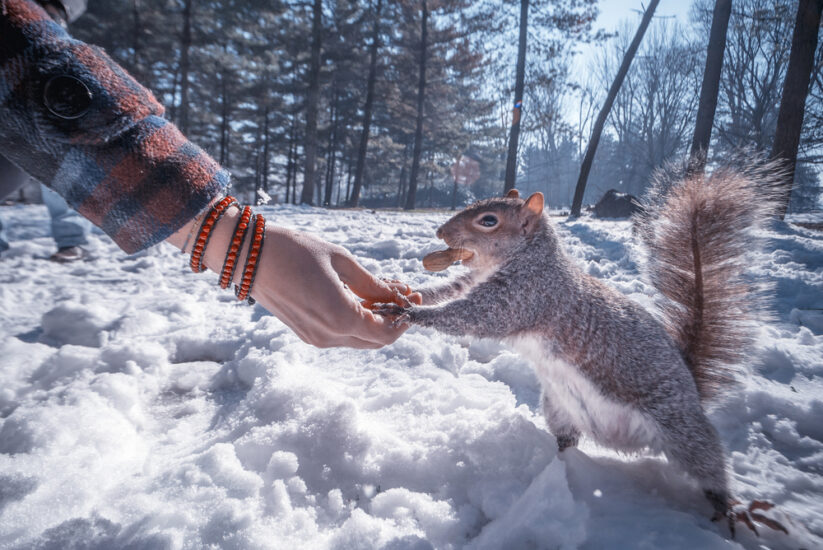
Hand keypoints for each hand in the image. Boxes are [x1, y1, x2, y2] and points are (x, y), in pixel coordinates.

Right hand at [168, 206, 414, 347]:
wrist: (249, 256)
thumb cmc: (295, 251)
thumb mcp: (341, 262)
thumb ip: (372, 284)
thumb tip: (397, 295)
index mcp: (340, 318)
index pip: (386, 333)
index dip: (404, 319)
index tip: (413, 299)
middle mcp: (329, 336)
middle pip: (374, 341)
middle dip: (393, 320)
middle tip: (404, 295)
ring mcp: (315, 338)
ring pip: (358, 339)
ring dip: (375, 320)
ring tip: (384, 290)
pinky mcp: (306, 333)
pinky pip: (340, 333)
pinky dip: (356, 320)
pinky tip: (362, 297)